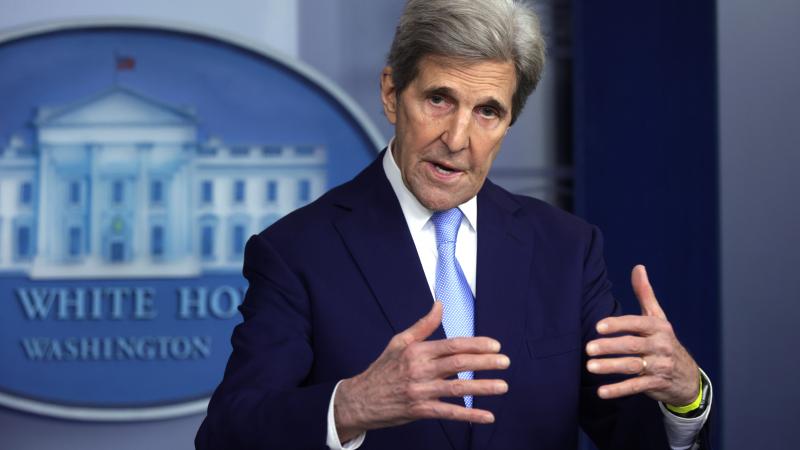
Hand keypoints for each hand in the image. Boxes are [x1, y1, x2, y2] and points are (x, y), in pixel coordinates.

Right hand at [334, 301, 509, 441]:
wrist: (361, 399)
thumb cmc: (383, 368)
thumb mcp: (399, 342)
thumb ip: (423, 325)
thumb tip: (439, 304)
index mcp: (417, 351)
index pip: (452, 345)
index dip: (476, 345)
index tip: (495, 345)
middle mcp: (420, 370)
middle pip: (458, 364)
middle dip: (485, 363)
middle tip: (505, 362)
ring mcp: (420, 391)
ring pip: (457, 389)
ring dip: (483, 388)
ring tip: (503, 386)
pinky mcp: (420, 410)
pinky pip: (448, 413)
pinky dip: (469, 415)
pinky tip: (487, 416)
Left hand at [585, 265, 699, 405]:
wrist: (688, 375)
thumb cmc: (664, 340)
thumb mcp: (658, 317)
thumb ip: (645, 294)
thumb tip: (638, 267)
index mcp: (659, 327)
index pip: (637, 323)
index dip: (618, 324)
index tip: (598, 326)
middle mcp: (661, 345)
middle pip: (632, 345)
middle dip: (609, 347)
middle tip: (588, 348)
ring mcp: (660, 366)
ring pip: (632, 366)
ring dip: (610, 367)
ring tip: (590, 367)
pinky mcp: (656, 384)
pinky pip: (636, 387)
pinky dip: (618, 390)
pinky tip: (601, 392)